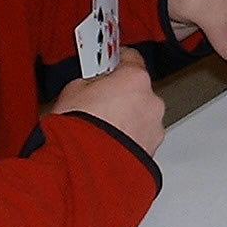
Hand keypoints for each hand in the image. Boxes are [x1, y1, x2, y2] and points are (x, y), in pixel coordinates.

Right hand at [50, 48, 165, 154]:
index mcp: (135, 79)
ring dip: (127, 119)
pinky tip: (107, 144)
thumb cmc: (77, 131)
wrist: (80, 169)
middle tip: (98, 103)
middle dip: (121, 95)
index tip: (109, 61)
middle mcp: (152, 102)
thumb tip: (92, 84)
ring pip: (141, 116)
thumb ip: (90, 81)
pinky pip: (140, 138)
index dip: (116, 60)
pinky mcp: (152, 152)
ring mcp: (154, 129)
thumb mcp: (73, 91)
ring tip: (101, 129)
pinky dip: (128, 140)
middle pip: (138, 90)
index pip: (131, 58)